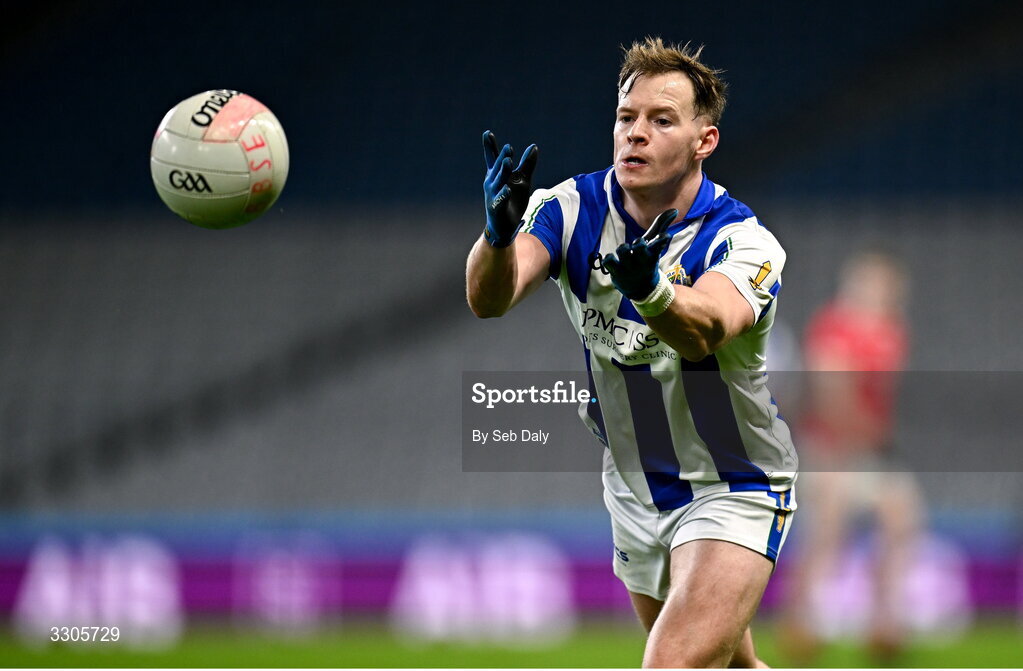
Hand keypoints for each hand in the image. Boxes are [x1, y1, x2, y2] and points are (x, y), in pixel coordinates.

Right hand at [482, 130, 537, 247]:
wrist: (506, 226)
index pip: (493, 159)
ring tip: (508, 160)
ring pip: (498, 182)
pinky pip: (500, 201)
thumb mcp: (523, 181)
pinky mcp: (496, 209)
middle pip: (497, 168)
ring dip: (502, 171)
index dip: (490, 147)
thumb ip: (527, 164)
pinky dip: (503, 195)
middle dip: (502, 157)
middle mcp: (492, 183)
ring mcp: (493, 196)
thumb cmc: (513, 200)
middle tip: (509, 147)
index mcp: (497, 175)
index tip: (487, 133)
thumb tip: (534, 147)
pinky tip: (507, 189)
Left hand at [601, 208, 677, 299]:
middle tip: (638, 243)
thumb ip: (661, 225)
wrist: (641, 289)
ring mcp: (628, 267)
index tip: (665, 237)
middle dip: (639, 243)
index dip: (661, 240)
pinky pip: (608, 261)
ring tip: (625, 249)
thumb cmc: (647, 259)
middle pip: (640, 247)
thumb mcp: (654, 244)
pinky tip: (611, 259)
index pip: (658, 244)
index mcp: (652, 253)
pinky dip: (608, 258)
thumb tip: (674, 210)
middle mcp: (641, 260)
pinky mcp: (616, 272)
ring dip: (623, 248)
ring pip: (623, 251)